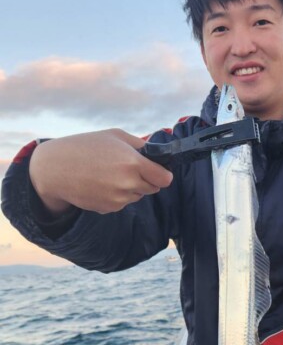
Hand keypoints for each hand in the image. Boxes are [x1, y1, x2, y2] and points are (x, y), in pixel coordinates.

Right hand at [29, 128, 172, 214]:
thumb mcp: (115, 136)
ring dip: (131, 187)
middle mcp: (128, 183)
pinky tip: (100, 183)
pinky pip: (122, 203)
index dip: (163, 173)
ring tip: (109, 173)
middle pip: (153, 188)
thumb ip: (140, 146)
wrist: (55, 168)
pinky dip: (117, 195)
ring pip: (137, 196)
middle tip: (127, 167)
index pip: (165, 178)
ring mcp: (118, 199)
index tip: (158, 170)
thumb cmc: (85, 146)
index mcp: (133, 163)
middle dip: (146, 179)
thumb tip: (159, 154)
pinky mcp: (109, 209)